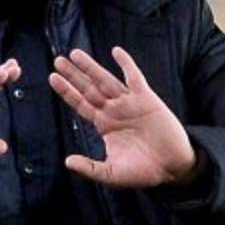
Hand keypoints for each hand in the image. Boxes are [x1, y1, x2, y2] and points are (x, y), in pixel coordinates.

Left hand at [49, 47, 196, 187]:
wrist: (172, 167)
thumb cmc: (142, 172)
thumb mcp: (111, 173)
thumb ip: (90, 167)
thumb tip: (67, 162)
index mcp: (104, 125)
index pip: (81, 104)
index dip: (67, 91)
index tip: (52, 78)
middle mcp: (114, 111)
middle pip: (89, 88)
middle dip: (74, 75)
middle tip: (58, 60)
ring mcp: (129, 103)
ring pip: (106, 80)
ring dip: (91, 67)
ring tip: (75, 54)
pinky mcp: (147, 99)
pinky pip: (134, 78)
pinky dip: (126, 64)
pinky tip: (116, 51)